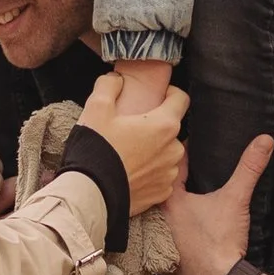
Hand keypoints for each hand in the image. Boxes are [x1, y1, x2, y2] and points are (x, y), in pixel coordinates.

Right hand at [79, 70, 188, 216]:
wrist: (91, 194)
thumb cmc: (97, 149)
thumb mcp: (96, 108)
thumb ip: (109, 86)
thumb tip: (117, 80)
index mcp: (164, 125)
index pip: (181, 99)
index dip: (170, 93)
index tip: (157, 95)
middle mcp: (174, 149)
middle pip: (171, 128)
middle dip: (156, 126)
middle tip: (133, 128)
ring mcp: (170, 173)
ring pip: (167, 153)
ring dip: (155, 150)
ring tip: (131, 153)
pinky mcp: (162, 193)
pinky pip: (161, 176)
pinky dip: (151, 172)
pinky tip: (133, 172)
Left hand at [167, 134, 273, 274]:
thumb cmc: (220, 242)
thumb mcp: (236, 199)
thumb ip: (249, 168)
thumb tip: (265, 140)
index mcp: (169, 201)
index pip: (172, 167)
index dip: (183, 153)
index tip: (191, 144)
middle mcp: (157, 219)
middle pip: (163, 190)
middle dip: (173, 180)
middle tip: (187, 169)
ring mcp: (157, 240)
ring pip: (161, 215)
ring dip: (170, 207)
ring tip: (185, 197)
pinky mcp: (163, 258)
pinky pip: (163, 238)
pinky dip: (171, 231)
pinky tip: (184, 229)